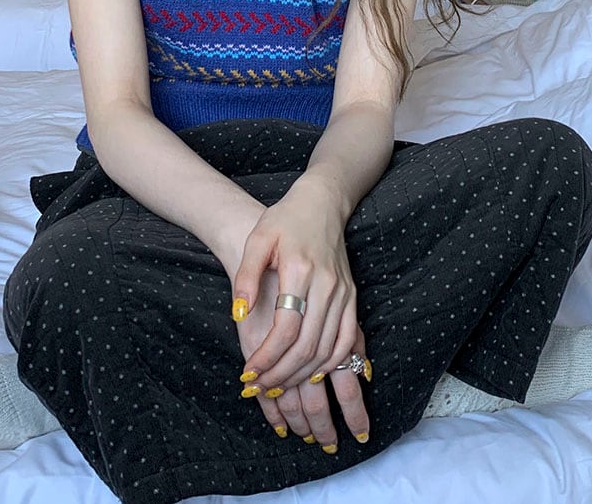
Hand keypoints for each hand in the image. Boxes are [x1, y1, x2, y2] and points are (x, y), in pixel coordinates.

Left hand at [232, 179, 370, 441]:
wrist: (322, 203)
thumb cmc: (284, 220)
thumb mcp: (257, 240)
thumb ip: (245, 276)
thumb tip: (239, 314)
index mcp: (300, 270)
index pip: (285, 328)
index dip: (267, 357)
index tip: (248, 373)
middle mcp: (327, 285)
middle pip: (307, 346)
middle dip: (282, 374)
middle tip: (260, 388)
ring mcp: (343, 292)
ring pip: (328, 349)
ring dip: (303, 375)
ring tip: (279, 386)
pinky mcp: (352, 297)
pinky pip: (348, 340)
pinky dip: (332, 363)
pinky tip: (312, 374)